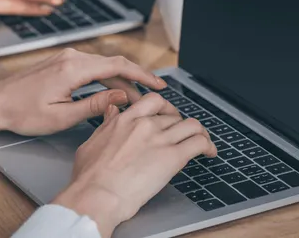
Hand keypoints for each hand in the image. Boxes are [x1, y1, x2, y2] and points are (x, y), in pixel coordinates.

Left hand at [0, 49, 167, 153]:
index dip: (143, 75)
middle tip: (155, 92)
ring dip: (122, 80)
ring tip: (137, 98)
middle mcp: (72, 57)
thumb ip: (95, 105)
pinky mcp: (62, 62)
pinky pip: (92, 67)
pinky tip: (114, 91)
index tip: (159, 84)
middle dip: (138, 77)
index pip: (119, 66)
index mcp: (74, 69)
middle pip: (115, 63)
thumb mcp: (61, 117)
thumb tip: (122, 96)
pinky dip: (107, 78)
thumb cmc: (21, 112)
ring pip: (104, 65)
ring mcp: (66, 57)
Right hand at [53, 94, 216, 237]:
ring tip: (202, 142)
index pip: (154, 101)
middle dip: (181, 126)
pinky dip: (208, 146)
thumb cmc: (89, 178)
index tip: (168, 116)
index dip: (165, 108)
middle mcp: (145, 125)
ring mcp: (161, 139)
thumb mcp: (92, 142)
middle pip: (174, 116)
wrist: (96, 195)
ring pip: (192, 125)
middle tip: (183, 136)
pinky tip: (209, 152)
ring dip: (199, 133)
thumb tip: (111, 111)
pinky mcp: (173, 156)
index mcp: (126, 120)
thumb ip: (106, 124)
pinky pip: (199, 143)